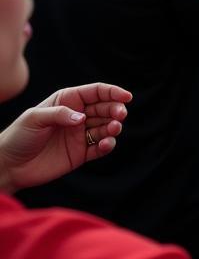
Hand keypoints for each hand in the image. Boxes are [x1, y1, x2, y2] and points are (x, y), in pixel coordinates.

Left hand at [0, 84, 130, 193]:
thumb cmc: (18, 136)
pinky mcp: (81, 153)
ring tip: (113, 129)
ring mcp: (81, 134)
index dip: (113, 92)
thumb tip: (82, 117)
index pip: (97, 92)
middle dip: (116, 109)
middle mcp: (79, 115)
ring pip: (106, 127)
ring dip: (114, 126)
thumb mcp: (34, 118)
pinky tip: (106, 144)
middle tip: (120, 115)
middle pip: (106, 108)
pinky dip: (107, 144)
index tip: (127, 97)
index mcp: (69, 100)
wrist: (8, 166)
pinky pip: (100, 147)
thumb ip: (59, 114)